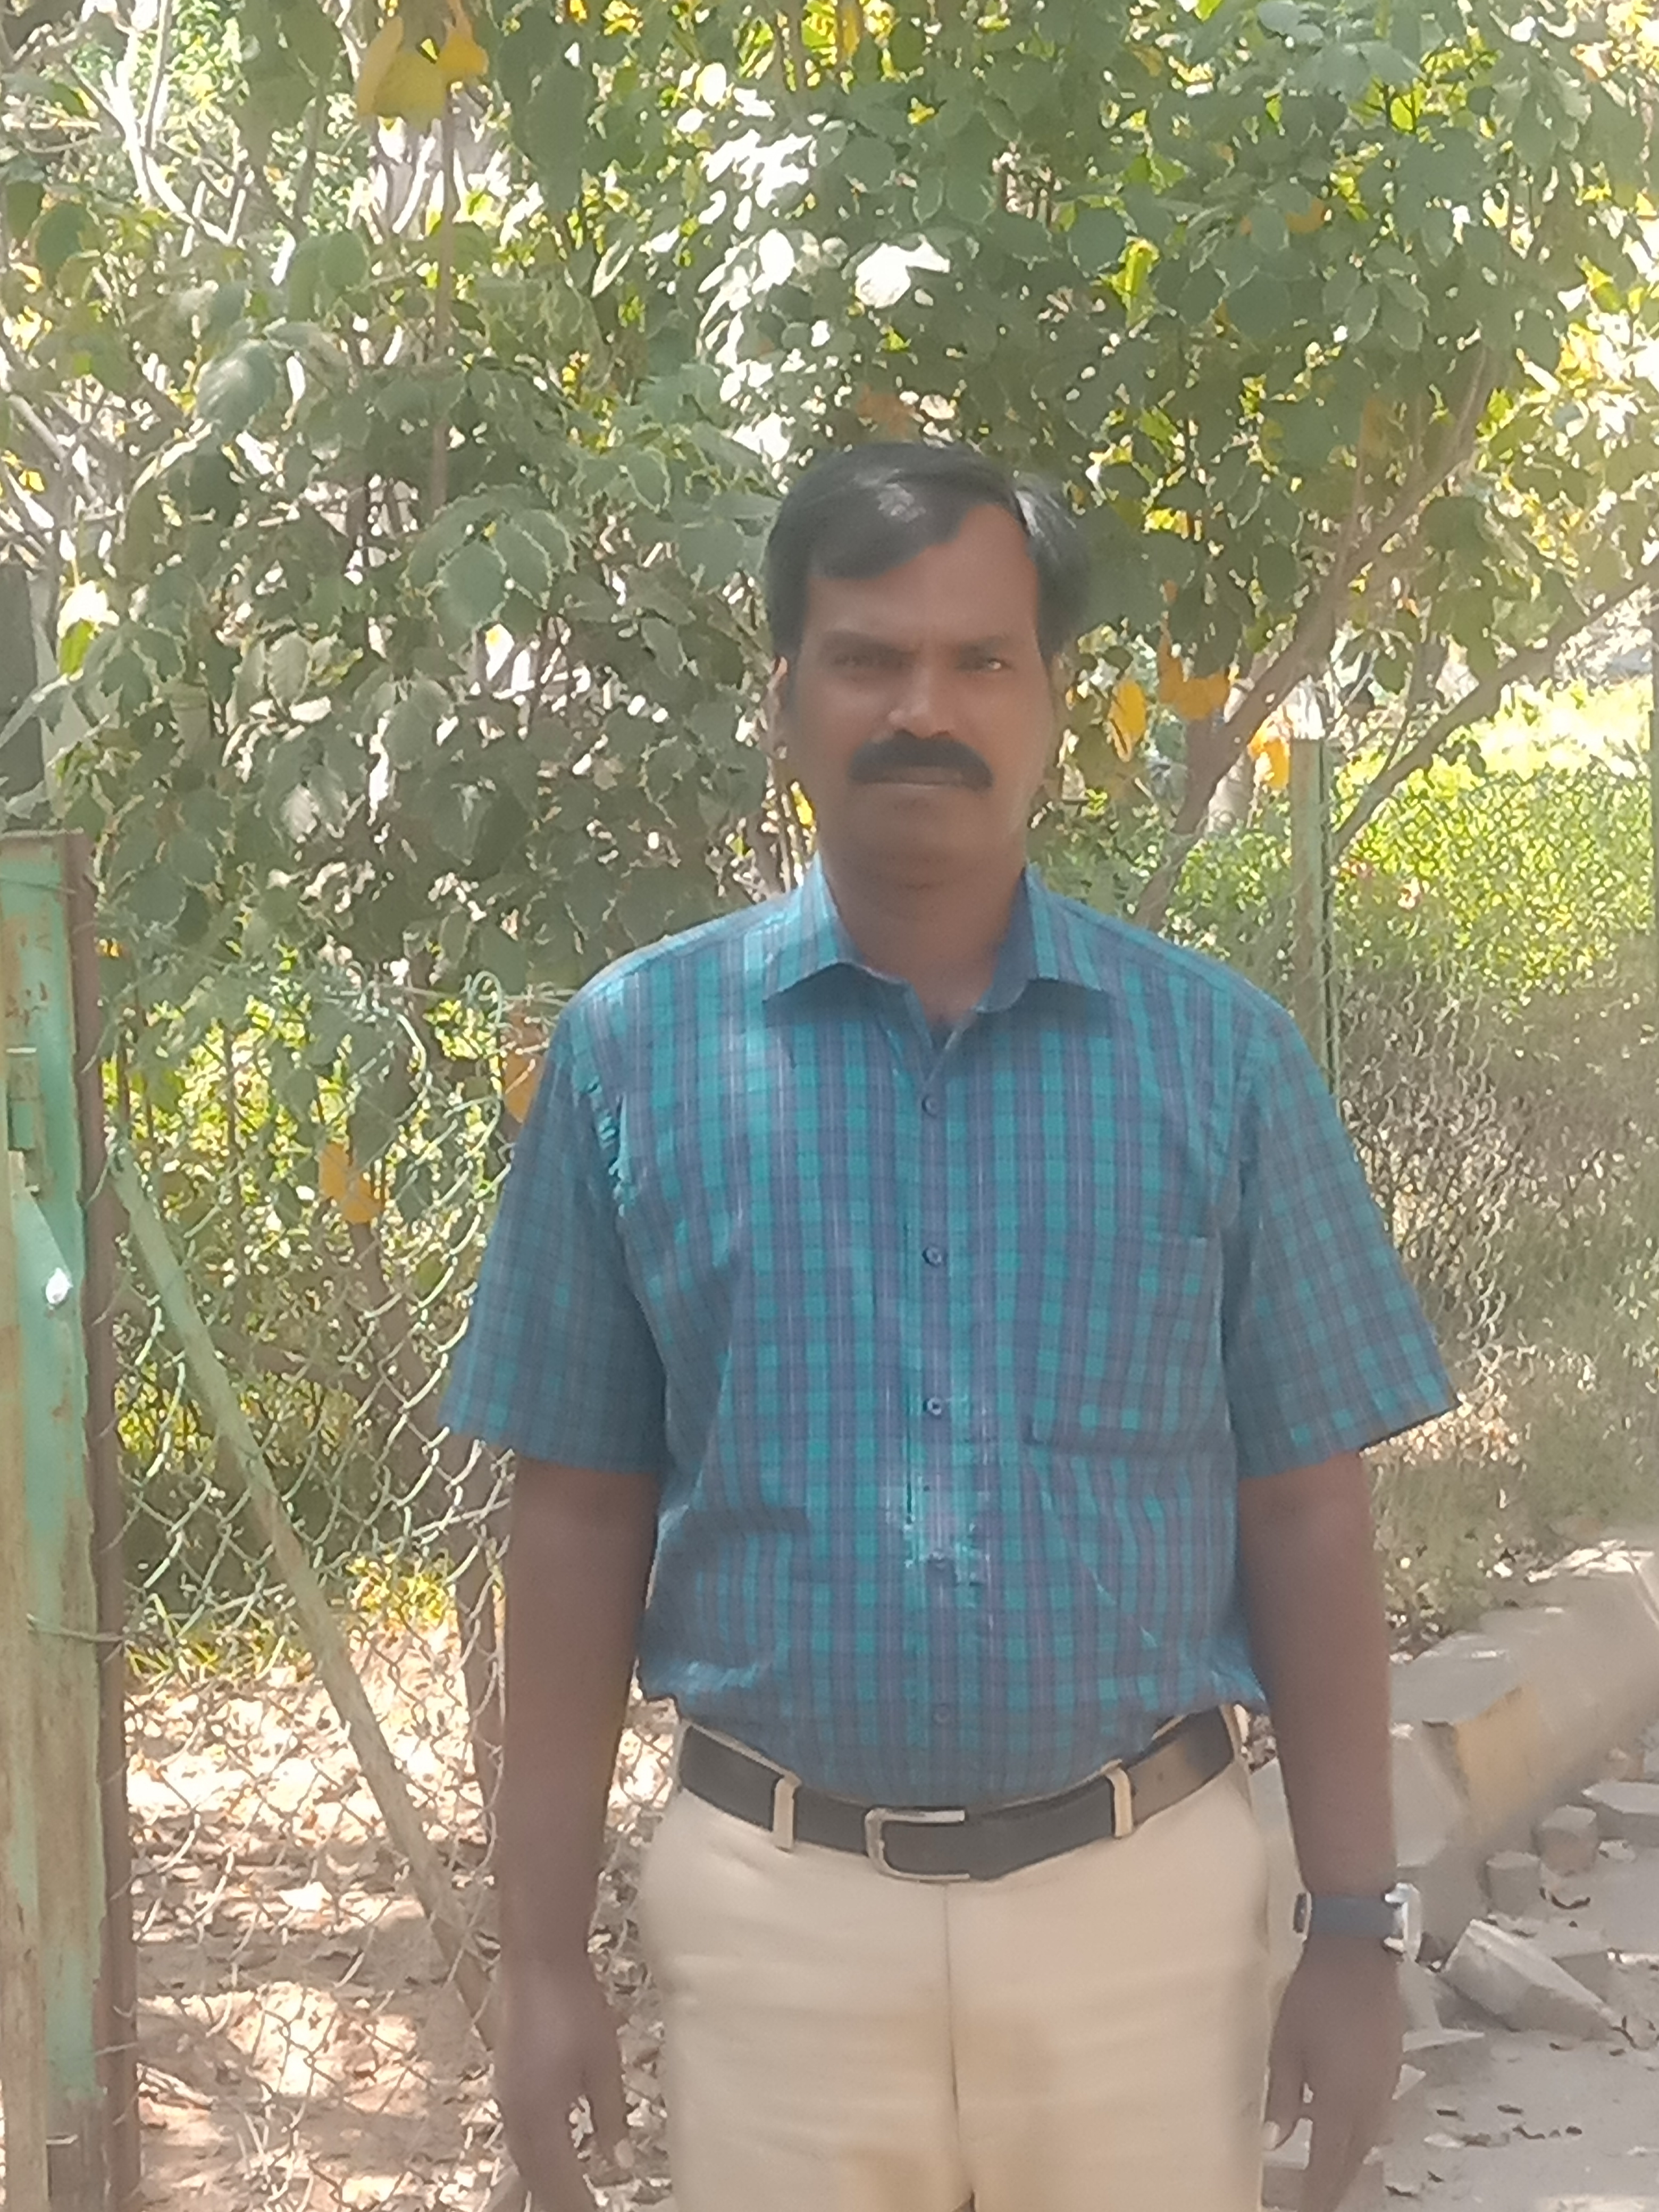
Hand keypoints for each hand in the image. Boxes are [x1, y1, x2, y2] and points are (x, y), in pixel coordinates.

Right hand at [495, 1958, 629, 2211]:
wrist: (536, 1958)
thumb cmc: (573, 2005)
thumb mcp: (603, 2063)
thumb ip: (610, 2117)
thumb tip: (619, 2164)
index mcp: (539, 2118)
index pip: (560, 2183)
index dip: (578, 2206)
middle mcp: (516, 2115)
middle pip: (534, 2178)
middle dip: (556, 2202)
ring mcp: (507, 2097)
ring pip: (522, 2159)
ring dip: (541, 2185)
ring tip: (563, 2200)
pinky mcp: (509, 2081)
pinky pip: (518, 2137)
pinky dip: (533, 2158)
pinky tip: (547, 2158)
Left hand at [1263, 1936, 1401, 2211]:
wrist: (1356, 1955)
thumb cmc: (1313, 1996)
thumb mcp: (1285, 2046)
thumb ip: (1282, 2098)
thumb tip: (1273, 2143)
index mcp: (1339, 2101)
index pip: (1328, 2163)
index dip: (1316, 2194)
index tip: (1304, 2211)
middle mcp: (1369, 2102)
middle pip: (1353, 2159)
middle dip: (1335, 2186)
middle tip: (1318, 2203)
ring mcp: (1385, 2085)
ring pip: (1369, 2140)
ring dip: (1350, 2162)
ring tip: (1330, 2177)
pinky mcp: (1392, 2068)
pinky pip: (1377, 2116)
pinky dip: (1361, 2134)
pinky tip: (1347, 2131)